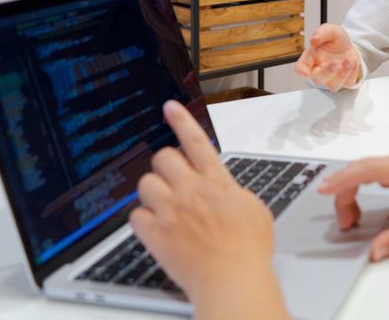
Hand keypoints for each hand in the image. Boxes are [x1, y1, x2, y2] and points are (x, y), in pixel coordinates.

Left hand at [129, 101, 286, 319]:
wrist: (232, 280)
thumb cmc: (248, 249)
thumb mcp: (253, 208)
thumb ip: (232, 190)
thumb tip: (220, 186)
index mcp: (217, 182)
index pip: (196, 142)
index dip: (181, 121)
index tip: (169, 108)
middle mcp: (191, 191)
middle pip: (163, 158)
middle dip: (168, 167)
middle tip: (176, 182)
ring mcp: (170, 212)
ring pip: (146, 184)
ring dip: (154, 192)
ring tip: (166, 206)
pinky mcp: (155, 235)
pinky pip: (135, 215)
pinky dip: (144, 220)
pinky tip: (157, 228)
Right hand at [294, 23, 361, 90]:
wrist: (350, 44)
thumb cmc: (335, 40)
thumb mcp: (330, 30)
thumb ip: (321, 33)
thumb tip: (313, 40)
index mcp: (311, 58)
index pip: (301, 67)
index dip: (301, 71)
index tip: (304, 73)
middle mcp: (320, 70)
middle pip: (318, 79)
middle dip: (327, 72)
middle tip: (335, 63)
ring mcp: (332, 77)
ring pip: (333, 85)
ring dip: (342, 74)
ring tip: (349, 60)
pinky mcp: (345, 80)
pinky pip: (348, 82)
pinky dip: (352, 73)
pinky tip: (353, 62)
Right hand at [317, 152, 388, 261]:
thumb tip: (374, 250)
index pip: (367, 169)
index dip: (343, 179)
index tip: (324, 189)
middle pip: (360, 168)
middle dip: (343, 191)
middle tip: (344, 221)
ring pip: (364, 169)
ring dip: (351, 189)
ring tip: (350, 218)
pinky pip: (372, 172)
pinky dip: (359, 185)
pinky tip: (356, 203)